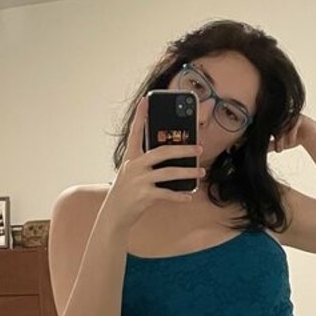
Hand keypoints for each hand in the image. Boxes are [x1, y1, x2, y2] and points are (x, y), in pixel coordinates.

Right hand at [104, 96, 205, 230]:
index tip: (146, 100)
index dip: (140, 116)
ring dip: (188, 172)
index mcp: (131, 157)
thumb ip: (149, 164)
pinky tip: (189, 196)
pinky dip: (179, 195)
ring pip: (169, 172)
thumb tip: (175, 157)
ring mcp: (139, 181)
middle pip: (162, 152)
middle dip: (183, 149)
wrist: (114, 214)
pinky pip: (167, 194)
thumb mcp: (133, 173)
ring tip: (200, 172)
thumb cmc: (128, 191)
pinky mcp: (144, 196)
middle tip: (199, 148)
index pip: (135, 132)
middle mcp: (134, 166)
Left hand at [268, 113, 315, 153]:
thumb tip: (258, 150)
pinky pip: (293, 125)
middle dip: (275, 140)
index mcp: (274, 121)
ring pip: (282, 126)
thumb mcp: (280, 144)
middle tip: (278, 150)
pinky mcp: (298, 117)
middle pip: (273, 127)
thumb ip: (270, 145)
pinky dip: (291, 135)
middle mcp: (281, 117)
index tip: (266, 148)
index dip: (265, 138)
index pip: (266, 128)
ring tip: (282, 149)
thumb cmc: (293, 138)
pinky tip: (292, 143)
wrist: (309, 135)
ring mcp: (289, 116)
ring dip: (281, 139)